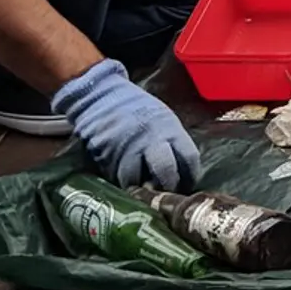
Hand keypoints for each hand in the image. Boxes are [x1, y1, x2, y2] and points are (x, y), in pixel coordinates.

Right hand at [53, 58, 200, 191]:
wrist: (99, 96)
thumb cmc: (136, 108)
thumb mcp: (161, 118)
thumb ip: (171, 141)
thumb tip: (181, 169)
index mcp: (168, 129)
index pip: (189, 158)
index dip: (190, 176)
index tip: (187, 184)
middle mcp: (149, 140)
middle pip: (166, 173)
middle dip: (167, 187)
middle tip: (165, 193)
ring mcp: (126, 150)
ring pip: (137, 181)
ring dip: (140, 189)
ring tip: (142, 189)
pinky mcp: (104, 158)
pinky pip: (115, 177)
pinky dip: (121, 181)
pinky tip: (124, 176)